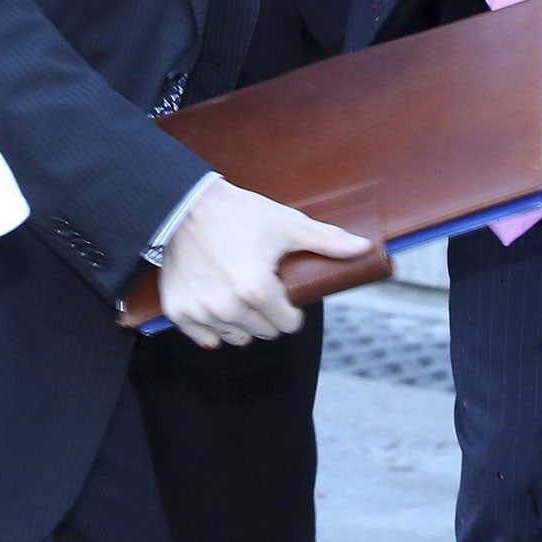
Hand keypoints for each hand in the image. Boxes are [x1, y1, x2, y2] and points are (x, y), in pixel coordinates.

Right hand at [158, 179, 369, 349]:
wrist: (185, 204)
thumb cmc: (239, 213)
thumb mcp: (286, 224)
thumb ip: (326, 240)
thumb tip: (363, 249)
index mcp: (256, 289)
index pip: (288, 324)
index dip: (291, 307)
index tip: (282, 288)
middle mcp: (227, 307)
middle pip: (263, 332)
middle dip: (267, 313)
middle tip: (258, 283)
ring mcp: (201, 312)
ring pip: (236, 337)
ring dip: (242, 321)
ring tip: (236, 289)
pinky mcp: (178, 311)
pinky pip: (205, 338)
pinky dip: (212, 325)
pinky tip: (214, 299)